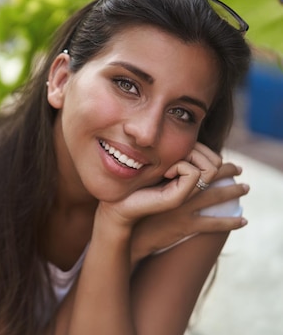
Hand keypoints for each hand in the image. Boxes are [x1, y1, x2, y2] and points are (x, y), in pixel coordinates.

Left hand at [96, 142, 222, 227]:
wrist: (117, 202)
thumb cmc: (134, 178)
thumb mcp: (160, 159)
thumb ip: (177, 151)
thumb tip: (191, 132)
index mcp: (190, 177)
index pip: (214, 157)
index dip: (200, 148)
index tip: (175, 151)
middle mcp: (192, 187)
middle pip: (216, 161)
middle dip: (197, 150)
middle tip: (172, 157)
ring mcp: (187, 193)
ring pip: (211, 166)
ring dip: (189, 157)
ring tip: (168, 166)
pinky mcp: (177, 198)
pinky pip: (193, 173)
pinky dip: (179, 166)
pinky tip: (164, 172)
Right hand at [129, 162, 247, 262]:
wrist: (122, 218)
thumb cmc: (127, 195)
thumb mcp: (141, 172)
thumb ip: (155, 161)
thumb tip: (169, 153)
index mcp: (170, 172)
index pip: (197, 157)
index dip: (206, 155)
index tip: (207, 159)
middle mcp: (180, 188)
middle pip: (212, 172)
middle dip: (228, 169)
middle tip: (238, 168)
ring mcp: (185, 207)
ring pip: (217, 195)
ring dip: (234, 190)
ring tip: (245, 188)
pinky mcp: (186, 225)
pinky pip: (214, 224)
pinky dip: (231, 222)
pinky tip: (243, 221)